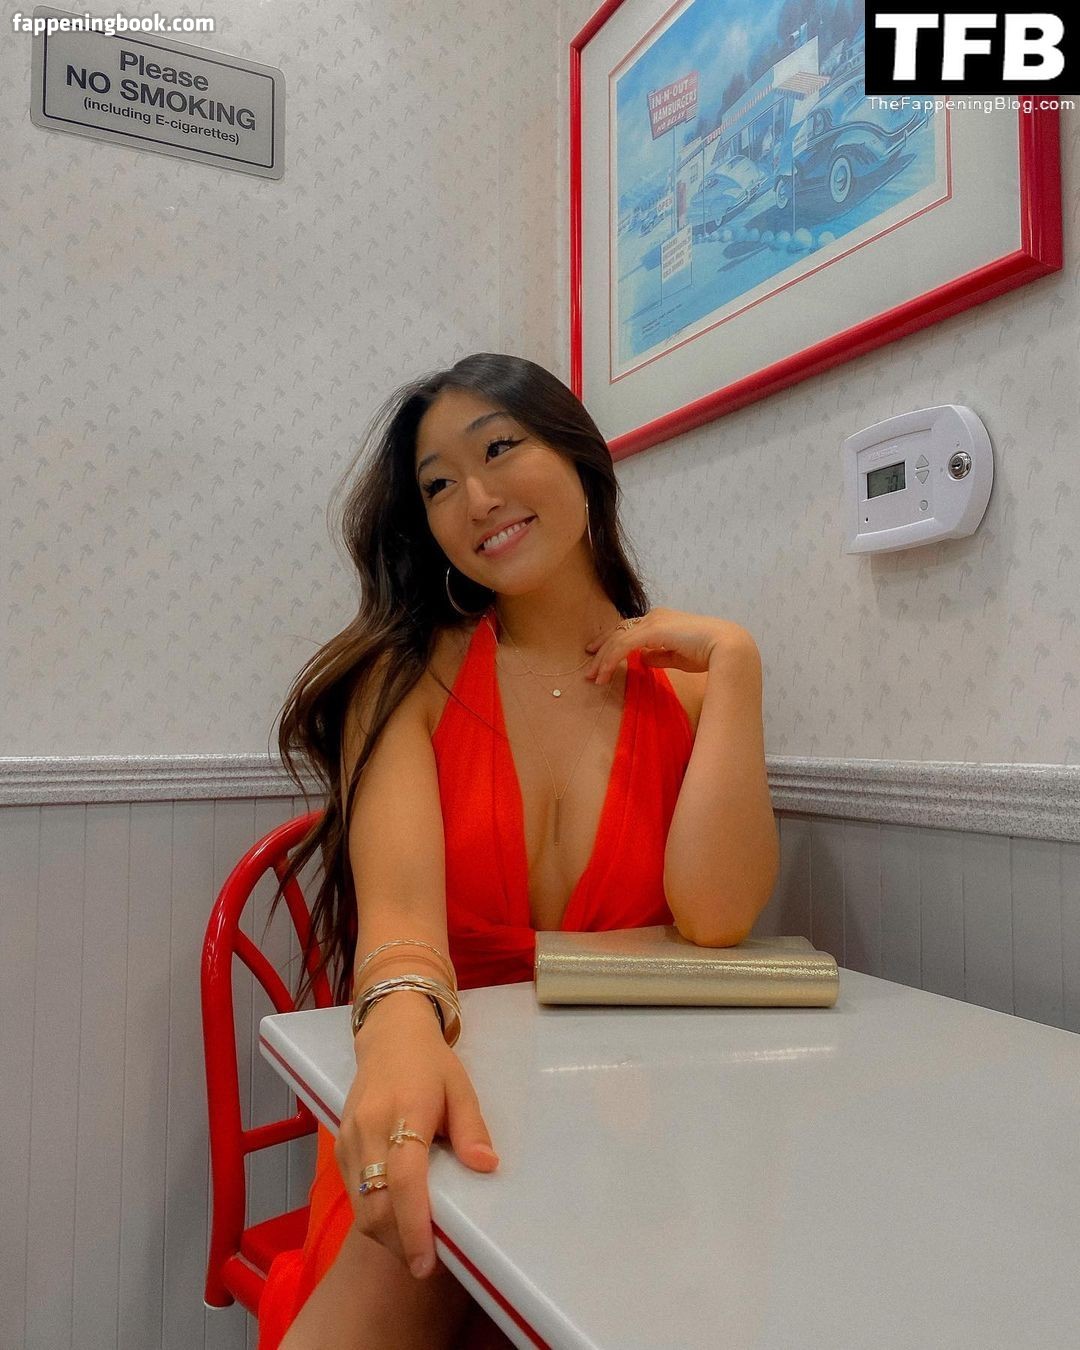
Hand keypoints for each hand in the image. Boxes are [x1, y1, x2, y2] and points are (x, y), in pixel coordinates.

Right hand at [335, 994, 499, 1280]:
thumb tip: (486, 1167)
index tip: (428, 1261)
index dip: (414, 1225)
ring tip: (417, 1242)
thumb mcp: (460, 1087)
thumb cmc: (429, 1063)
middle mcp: (367, 1130)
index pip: (405, 1179)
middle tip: (429, 1261)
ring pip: (360, 1208)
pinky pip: (354, 1195)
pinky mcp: (339, 1147)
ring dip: (387, 1235)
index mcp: (403, 1112)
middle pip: (375, 1206)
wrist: (388, 1034)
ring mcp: (348, 1140)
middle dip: (399, 1243)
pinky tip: (398, 1215)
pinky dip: (375, 1215)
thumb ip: (471, 1129)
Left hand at [584, 605, 751, 683]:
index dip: (611, 643)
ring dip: (603, 659)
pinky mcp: (653, 630)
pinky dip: (611, 660)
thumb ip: (659, 656)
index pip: (629, 629)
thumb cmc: (709, 653)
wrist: (726, 646)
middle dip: (601, 651)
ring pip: (617, 638)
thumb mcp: (678, 656)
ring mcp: (653, 621)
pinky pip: (623, 645)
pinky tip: (605, 674)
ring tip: (594, 677)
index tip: (598, 656)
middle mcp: (654, 616)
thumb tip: (643, 659)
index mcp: (661, 621)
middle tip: (590, 670)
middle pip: (619, 632)